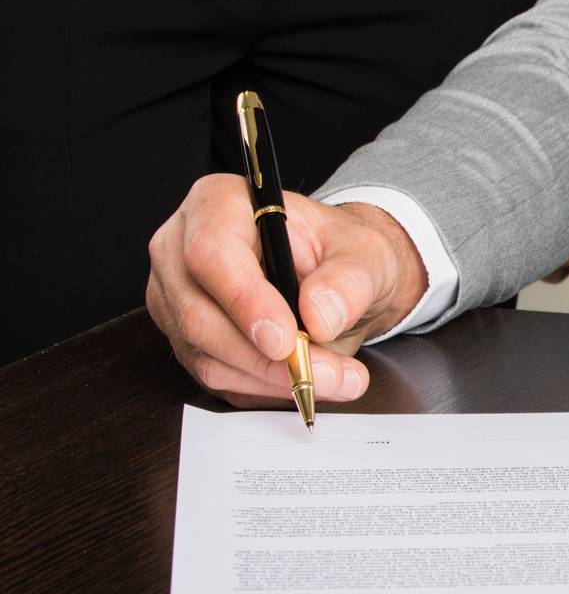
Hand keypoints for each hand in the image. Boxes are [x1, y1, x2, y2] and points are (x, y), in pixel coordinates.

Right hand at [147, 174, 427, 406]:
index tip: (287, 341)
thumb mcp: (366, 254)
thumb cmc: (342, 253)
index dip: (245, 302)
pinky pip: (216, 377)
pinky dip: (265, 388)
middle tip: (331, 374)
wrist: (337, 279)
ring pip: (206, 356)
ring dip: (273, 379)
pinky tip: (304, 378)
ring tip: (335, 378)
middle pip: (199, 315)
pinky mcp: (186, 340)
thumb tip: (320, 315)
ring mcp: (177, 299)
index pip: (211, 254)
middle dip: (269, 358)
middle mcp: (182, 250)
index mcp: (219, 206)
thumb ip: (349, 280)